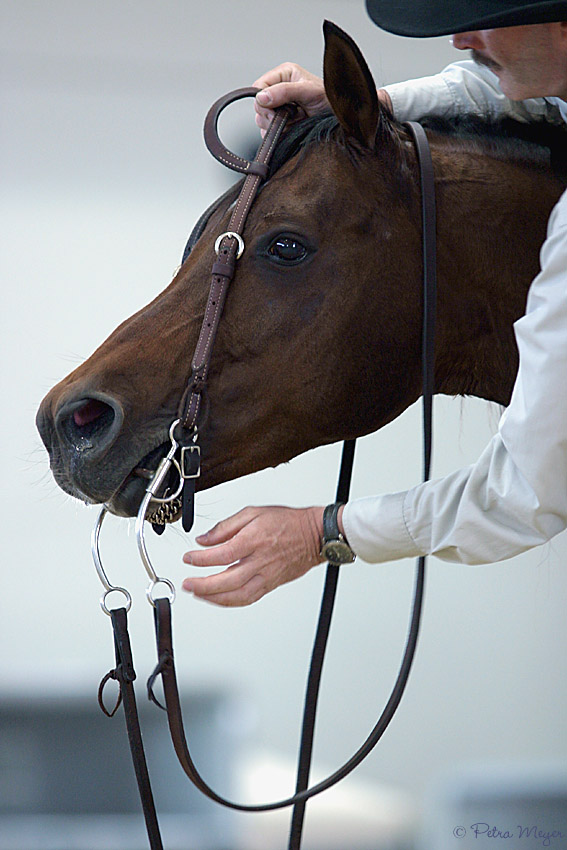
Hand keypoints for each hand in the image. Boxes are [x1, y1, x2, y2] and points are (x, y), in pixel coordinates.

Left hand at [182, 505, 324, 606]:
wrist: (314, 536)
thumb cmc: (287, 522)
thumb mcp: (253, 513)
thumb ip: (226, 526)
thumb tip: (204, 539)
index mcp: (254, 540)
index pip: (222, 555)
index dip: (201, 559)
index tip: (189, 558)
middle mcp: (260, 561)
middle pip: (227, 580)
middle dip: (203, 585)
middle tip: (187, 584)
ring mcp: (266, 576)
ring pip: (238, 595)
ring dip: (214, 598)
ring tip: (198, 594)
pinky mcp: (271, 585)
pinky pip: (248, 598)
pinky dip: (230, 602)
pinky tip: (218, 599)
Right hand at [253, 63, 328, 134]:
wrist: (339, 119)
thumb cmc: (328, 100)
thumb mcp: (308, 91)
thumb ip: (285, 91)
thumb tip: (262, 97)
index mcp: (283, 75)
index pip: (259, 86)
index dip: (262, 99)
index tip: (273, 108)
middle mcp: (279, 91)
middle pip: (258, 106)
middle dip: (271, 115)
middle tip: (288, 116)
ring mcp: (279, 110)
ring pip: (262, 120)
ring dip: (277, 125)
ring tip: (295, 121)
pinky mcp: (281, 126)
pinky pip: (268, 133)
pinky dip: (278, 135)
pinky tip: (292, 129)